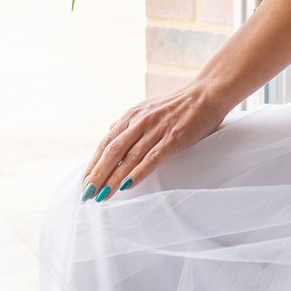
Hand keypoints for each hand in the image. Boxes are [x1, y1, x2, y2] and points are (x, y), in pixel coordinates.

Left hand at [80, 84, 227, 202]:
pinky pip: (152, 158)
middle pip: (112, 152)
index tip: (84, 183)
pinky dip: (138, 172)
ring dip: (113, 178)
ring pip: (129, 157)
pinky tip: (127, 186)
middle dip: (97, 175)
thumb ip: (129, 124)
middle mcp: (140, 122)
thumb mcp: (148, 109)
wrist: (207, 94)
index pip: (105, 143)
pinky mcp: (173, 138)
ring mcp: (156, 130)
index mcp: (132, 117)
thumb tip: (111, 135)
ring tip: (102, 196)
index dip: (93, 164)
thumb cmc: (178, 105)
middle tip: (86, 194)